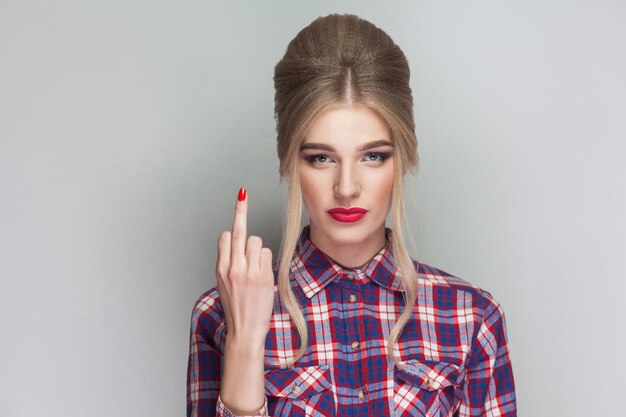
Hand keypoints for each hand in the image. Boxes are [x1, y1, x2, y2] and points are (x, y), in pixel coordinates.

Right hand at [216, 187, 274, 344]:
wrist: (244, 332)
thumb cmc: (236, 308)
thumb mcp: (223, 284)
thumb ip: (228, 262)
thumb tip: (233, 241)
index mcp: (220, 269)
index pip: (225, 236)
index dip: (233, 226)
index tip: (236, 207)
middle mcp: (232, 268)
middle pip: (239, 231)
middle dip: (240, 210)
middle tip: (241, 194)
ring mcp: (248, 272)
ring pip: (255, 241)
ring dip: (257, 249)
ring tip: (255, 267)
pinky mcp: (263, 277)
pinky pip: (266, 253)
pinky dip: (265, 260)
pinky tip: (263, 273)